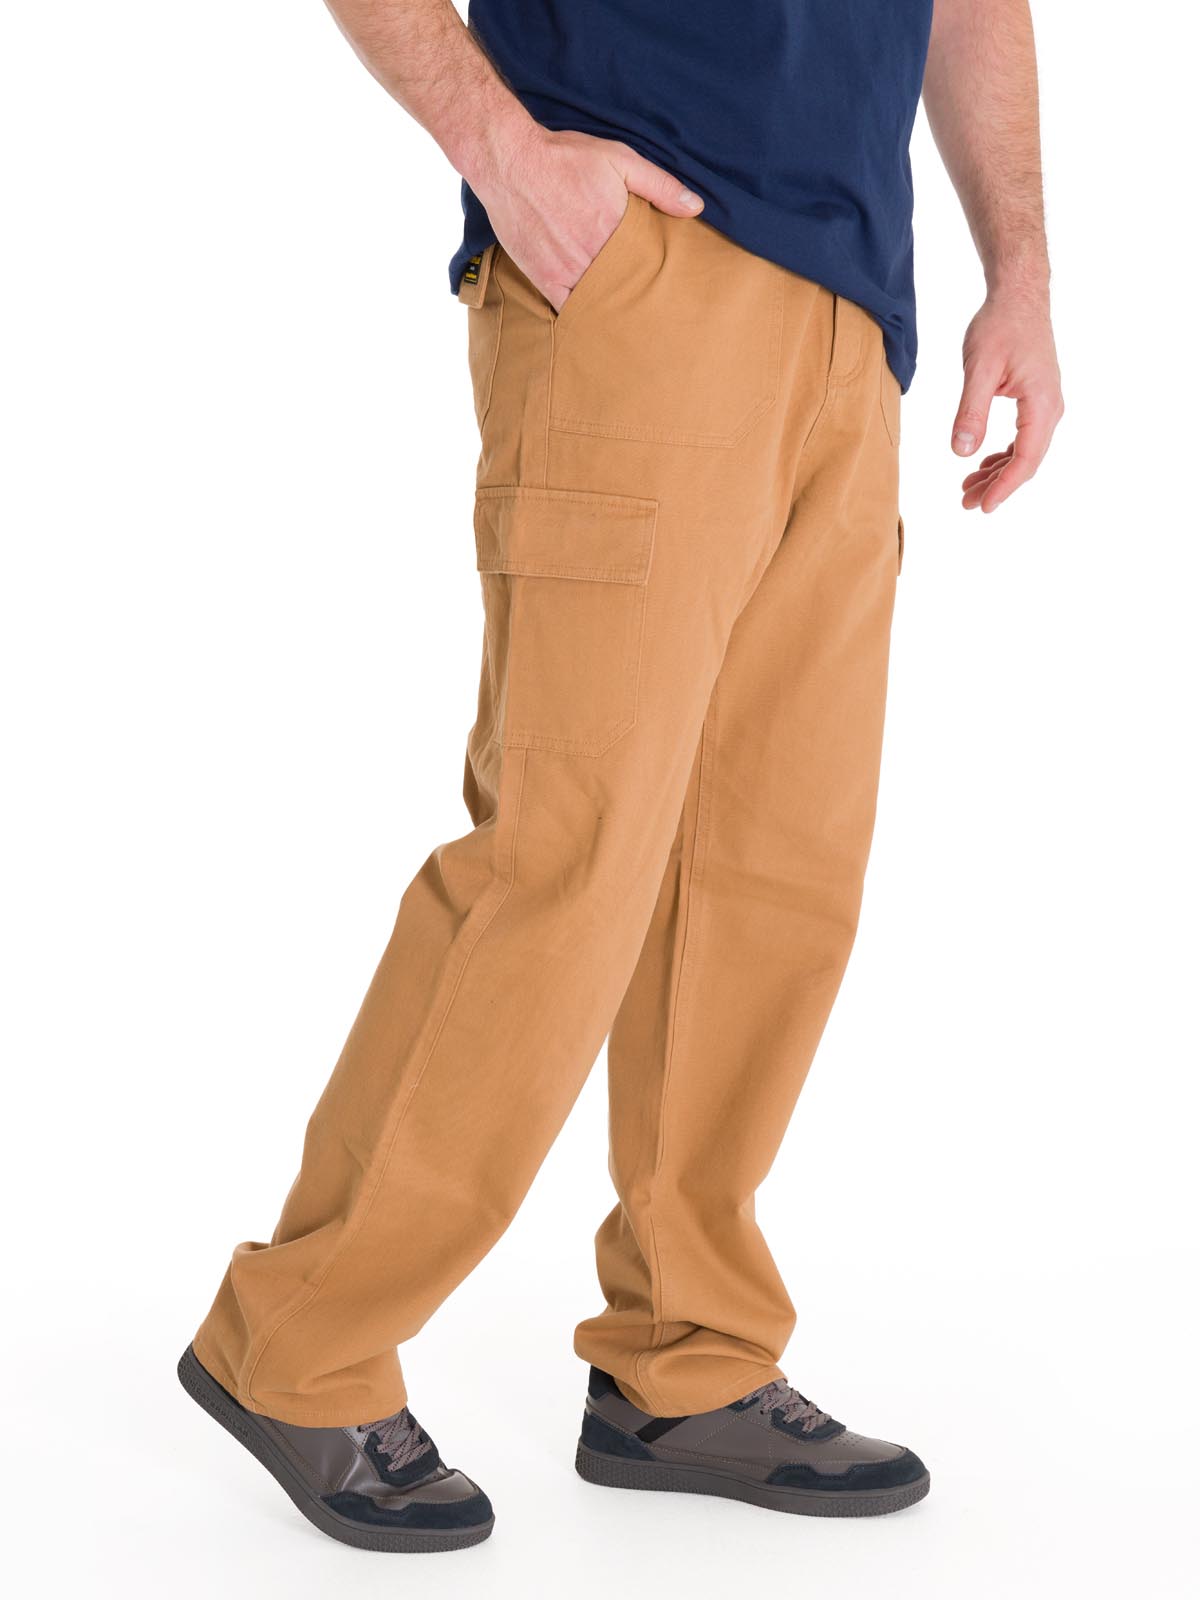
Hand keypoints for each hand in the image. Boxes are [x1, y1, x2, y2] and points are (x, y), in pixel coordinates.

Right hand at [469, 126, 702, 310]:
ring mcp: (567, 270)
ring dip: (613, 308)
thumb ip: (659, 185)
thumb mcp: (619, 159)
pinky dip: (583, 315)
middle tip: (657, 311)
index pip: (648, 266)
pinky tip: (596, 320)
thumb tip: (696, 207)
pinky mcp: (544, 277)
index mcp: (617, 229)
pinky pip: (568, 308)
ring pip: (599, 302)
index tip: (670, 284)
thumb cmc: (565, 157)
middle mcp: (593, 255)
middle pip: (625, 287)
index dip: (659, 276)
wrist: (510, 161)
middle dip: (639, 295)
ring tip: (631, 320)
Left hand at [952, 289, 1063, 512]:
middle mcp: (1050, 408)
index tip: (983, 506)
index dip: (1004, 486)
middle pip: (1026, 460)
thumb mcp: (980, 369)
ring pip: (1024, 451)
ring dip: (997, 472)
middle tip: (966, 503)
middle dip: (997, 485)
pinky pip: (1023, 438)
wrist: (1018, 296)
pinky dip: (1003, 455)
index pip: (1026, 458)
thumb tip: (961, 452)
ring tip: (967, 488)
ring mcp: (1045, 404)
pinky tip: (982, 463)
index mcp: (1041, 404)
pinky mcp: (1035, 400)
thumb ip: (971, 412)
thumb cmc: (1000, 325)